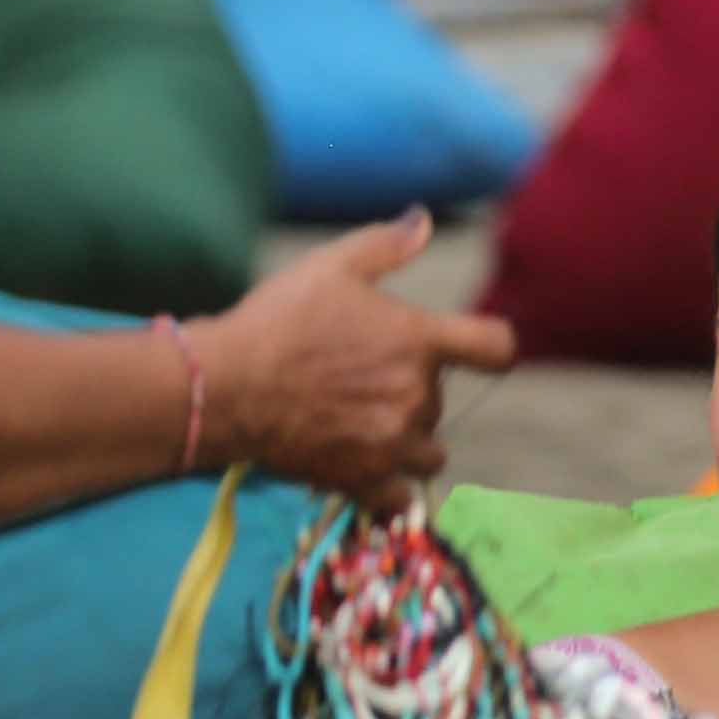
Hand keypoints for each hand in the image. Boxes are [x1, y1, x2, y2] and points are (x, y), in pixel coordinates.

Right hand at [197, 212, 515, 509]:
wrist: (221, 387)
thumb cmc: (277, 322)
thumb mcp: (331, 266)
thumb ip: (386, 245)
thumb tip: (423, 220)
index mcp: (420, 342)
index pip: (497, 347)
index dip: (490, 347)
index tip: (474, 350)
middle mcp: (415, 396)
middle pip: (442, 400)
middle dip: (412, 392)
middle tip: (361, 381)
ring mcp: (390, 443)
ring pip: (430, 452)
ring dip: (409, 442)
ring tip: (366, 427)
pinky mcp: (360, 479)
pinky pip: (400, 498)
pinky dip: (389, 490)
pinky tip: (366, 472)